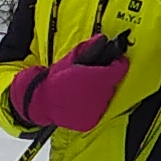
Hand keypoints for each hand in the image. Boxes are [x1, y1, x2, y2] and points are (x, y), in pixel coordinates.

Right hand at [10, 53, 129, 132]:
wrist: (41, 101)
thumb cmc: (55, 79)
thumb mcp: (71, 59)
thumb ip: (88, 48)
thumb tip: (102, 39)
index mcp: (93, 78)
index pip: (118, 71)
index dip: (119, 65)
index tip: (118, 62)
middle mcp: (97, 95)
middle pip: (111, 85)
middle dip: (105, 79)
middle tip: (92, 77)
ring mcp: (94, 110)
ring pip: (105, 98)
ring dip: (99, 94)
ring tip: (84, 91)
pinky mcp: (91, 122)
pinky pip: (98, 111)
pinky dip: (93, 106)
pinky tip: (81, 102)